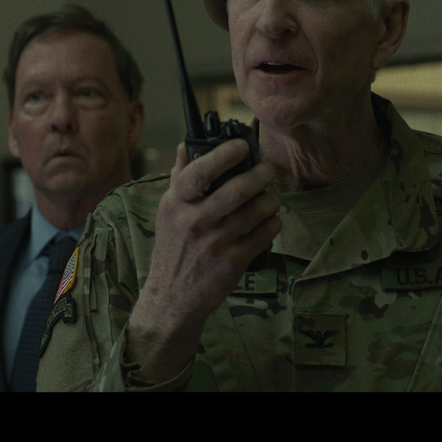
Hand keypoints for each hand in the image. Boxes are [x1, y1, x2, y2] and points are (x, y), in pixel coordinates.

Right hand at [125, 139, 281, 381]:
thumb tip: (187, 144)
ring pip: (256, 212)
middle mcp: (194, 222)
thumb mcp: (168, 212)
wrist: (173, 297)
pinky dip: (273, 224)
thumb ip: (179, 178)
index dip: (224, 155)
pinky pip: (264, 235)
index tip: (242, 146)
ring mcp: (215, 244)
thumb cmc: (173, 250)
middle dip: (260, 175)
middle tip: (267, 171)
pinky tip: (272, 221)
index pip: (199, 172)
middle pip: (236, 190)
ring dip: (271, 200)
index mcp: (176, 204)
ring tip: (271, 198)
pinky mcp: (233, 262)